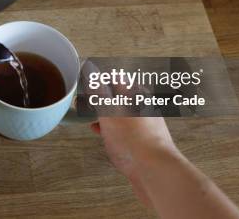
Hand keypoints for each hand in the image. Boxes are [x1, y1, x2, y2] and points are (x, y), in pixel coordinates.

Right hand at [80, 60, 177, 207]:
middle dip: (98, 96)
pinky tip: (100, 130)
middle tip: (83, 100)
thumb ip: (98, 90)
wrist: (155, 170)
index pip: (114, 77)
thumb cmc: (135, 139)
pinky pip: (123, 127)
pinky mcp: (142, 138)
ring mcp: (143, 122)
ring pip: (119, 111)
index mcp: (136, 93)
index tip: (83, 83)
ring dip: (103, 112)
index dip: (96, 79)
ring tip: (88, 114)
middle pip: (117, 94)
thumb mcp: (108, 111)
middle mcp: (142, 105)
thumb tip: (90, 68)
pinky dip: (110, 126)